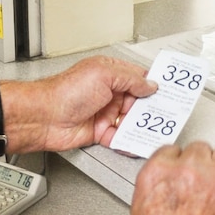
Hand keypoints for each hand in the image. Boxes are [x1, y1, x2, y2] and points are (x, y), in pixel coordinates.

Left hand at [10, 57, 153, 151]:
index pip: (137, 77)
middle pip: (138, 101)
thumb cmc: (66, 91)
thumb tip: (150, 84)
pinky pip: (120, 138)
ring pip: (131, 121)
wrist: (44, 117)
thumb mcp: (104, 75)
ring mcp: (104, 113)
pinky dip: (129, 141)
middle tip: (166, 114)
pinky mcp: (100, 132)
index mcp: (109, 73)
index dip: (153, 84)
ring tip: (154, 129)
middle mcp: (108, 92)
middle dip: (150, 108)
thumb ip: (131, 79)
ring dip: (141, 126)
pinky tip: (137, 141)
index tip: (169, 91)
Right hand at [125, 142, 214, 214]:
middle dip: (203, 164)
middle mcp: (187, 172)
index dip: (180, 163)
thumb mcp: (141, 214)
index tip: (184, 172)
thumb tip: (168, 197)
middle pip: (202, 149)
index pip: (174, 151)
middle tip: (204, 179)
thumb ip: (158, 195)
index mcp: (158, 173)